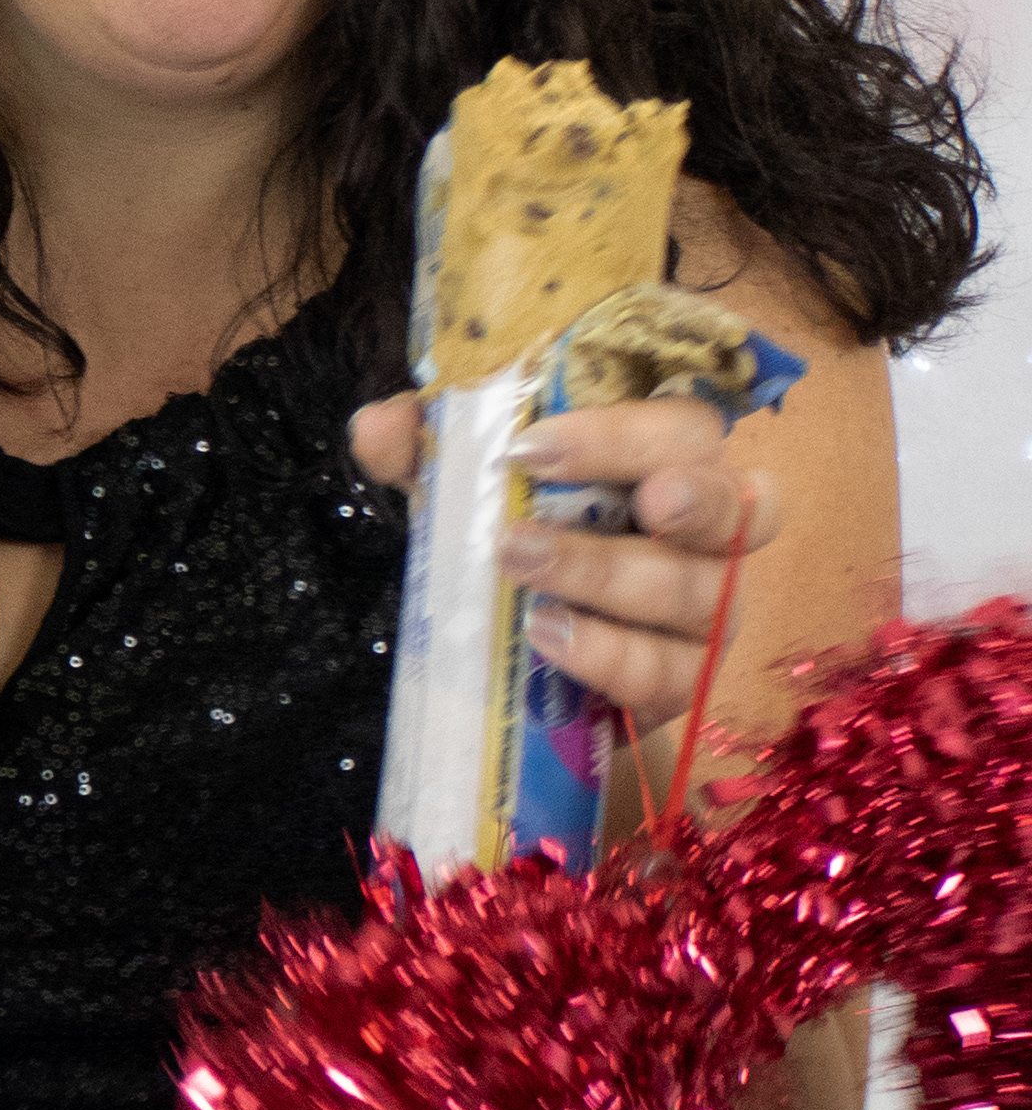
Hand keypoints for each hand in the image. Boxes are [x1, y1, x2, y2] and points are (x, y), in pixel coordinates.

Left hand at [348, 392, 780, 736]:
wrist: (533, 643)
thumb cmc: (523, 529)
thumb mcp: (470, 483)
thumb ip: (427, 446)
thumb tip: (376, 427)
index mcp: (672, 457)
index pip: (687, 428)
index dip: (620, 435)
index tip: (526, 450)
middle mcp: (715, 530)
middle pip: (733, 505)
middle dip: (656, 504)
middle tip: (560, 510)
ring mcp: (713, 610)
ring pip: (698, 593)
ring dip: (603, 578)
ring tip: (519, 570)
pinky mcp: (689, 682)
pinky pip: (671, 675)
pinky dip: (609, 655)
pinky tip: (547, 637)